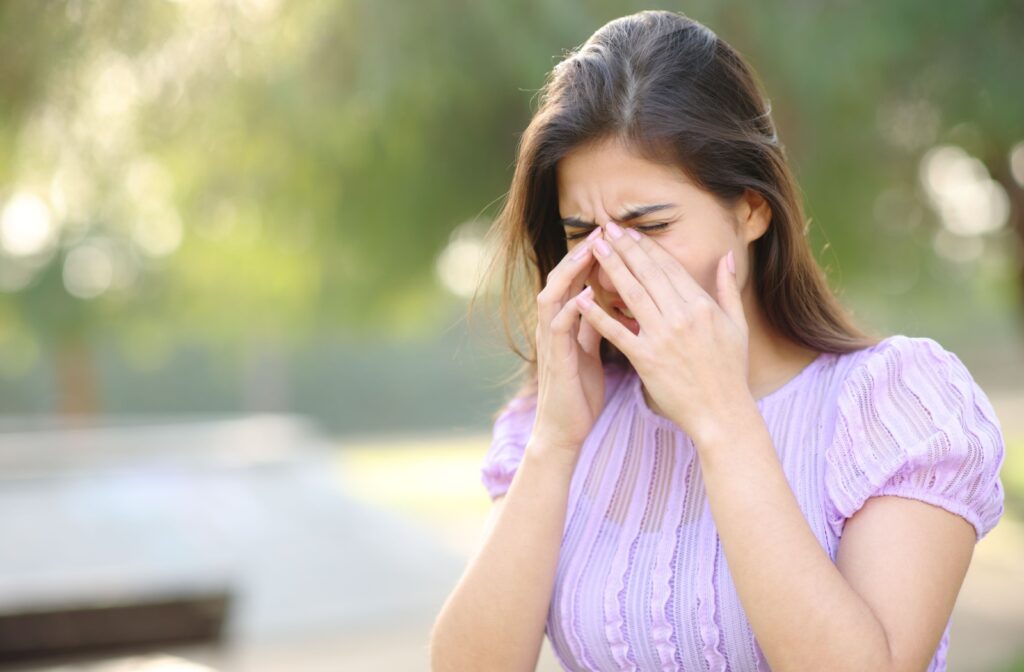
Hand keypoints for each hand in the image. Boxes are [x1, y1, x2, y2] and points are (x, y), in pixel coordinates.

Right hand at [530, 227, 606, 458]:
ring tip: (590, 252)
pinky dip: (571, 309)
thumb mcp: (591, 349)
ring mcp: (551, 342)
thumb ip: (595, 323)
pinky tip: (585, 295)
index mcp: (565, 322)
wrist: (565, 430)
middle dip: (581, 253)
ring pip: (553, 295)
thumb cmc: (580, 391)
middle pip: (562, 278)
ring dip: (571, 273)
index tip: (615, 235)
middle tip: (603, 231)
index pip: (576, 278)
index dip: (593, 256)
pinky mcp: (555, 360)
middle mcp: (553, 326)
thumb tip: (609, 299)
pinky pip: (558, 328)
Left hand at [574, 221, 750, 442]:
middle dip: (625, 248)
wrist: (722, 413)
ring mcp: (662, 337)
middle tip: (605, 229)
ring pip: (631, 294)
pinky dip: (598, 315)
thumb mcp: (737, 325)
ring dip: (611, 268)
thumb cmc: (730, 371)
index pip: (669, 268)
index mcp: (702, 306)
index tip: (630, 232)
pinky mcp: (646, 359)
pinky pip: (617, 332)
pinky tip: (582, 297)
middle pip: (647, 274)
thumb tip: (726, 257)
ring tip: (595, 249)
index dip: (647, 247)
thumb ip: (728, 288)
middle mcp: (682, 317)